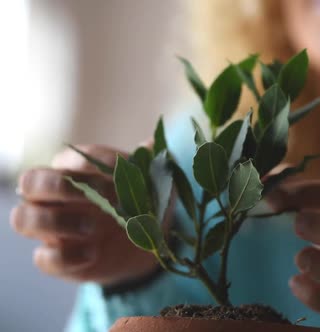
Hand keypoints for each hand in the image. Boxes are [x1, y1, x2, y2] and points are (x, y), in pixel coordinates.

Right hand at [10, 145, 158, 285]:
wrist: (149, 245)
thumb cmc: (147, 204)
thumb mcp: (155, 184)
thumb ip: (150, 163)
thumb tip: (149, 143)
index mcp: (77, 171)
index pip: (67, 157)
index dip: (88, 163)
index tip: (116, 173)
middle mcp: (57, 197)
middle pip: (30, 181)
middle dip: (55, 185)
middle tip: (93, 196)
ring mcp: (53, 229)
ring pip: (22, 218)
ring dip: (53, 221)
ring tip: (91, 228)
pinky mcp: (58, 258)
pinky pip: (42, 258)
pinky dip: (63, 257)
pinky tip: (92, 254)